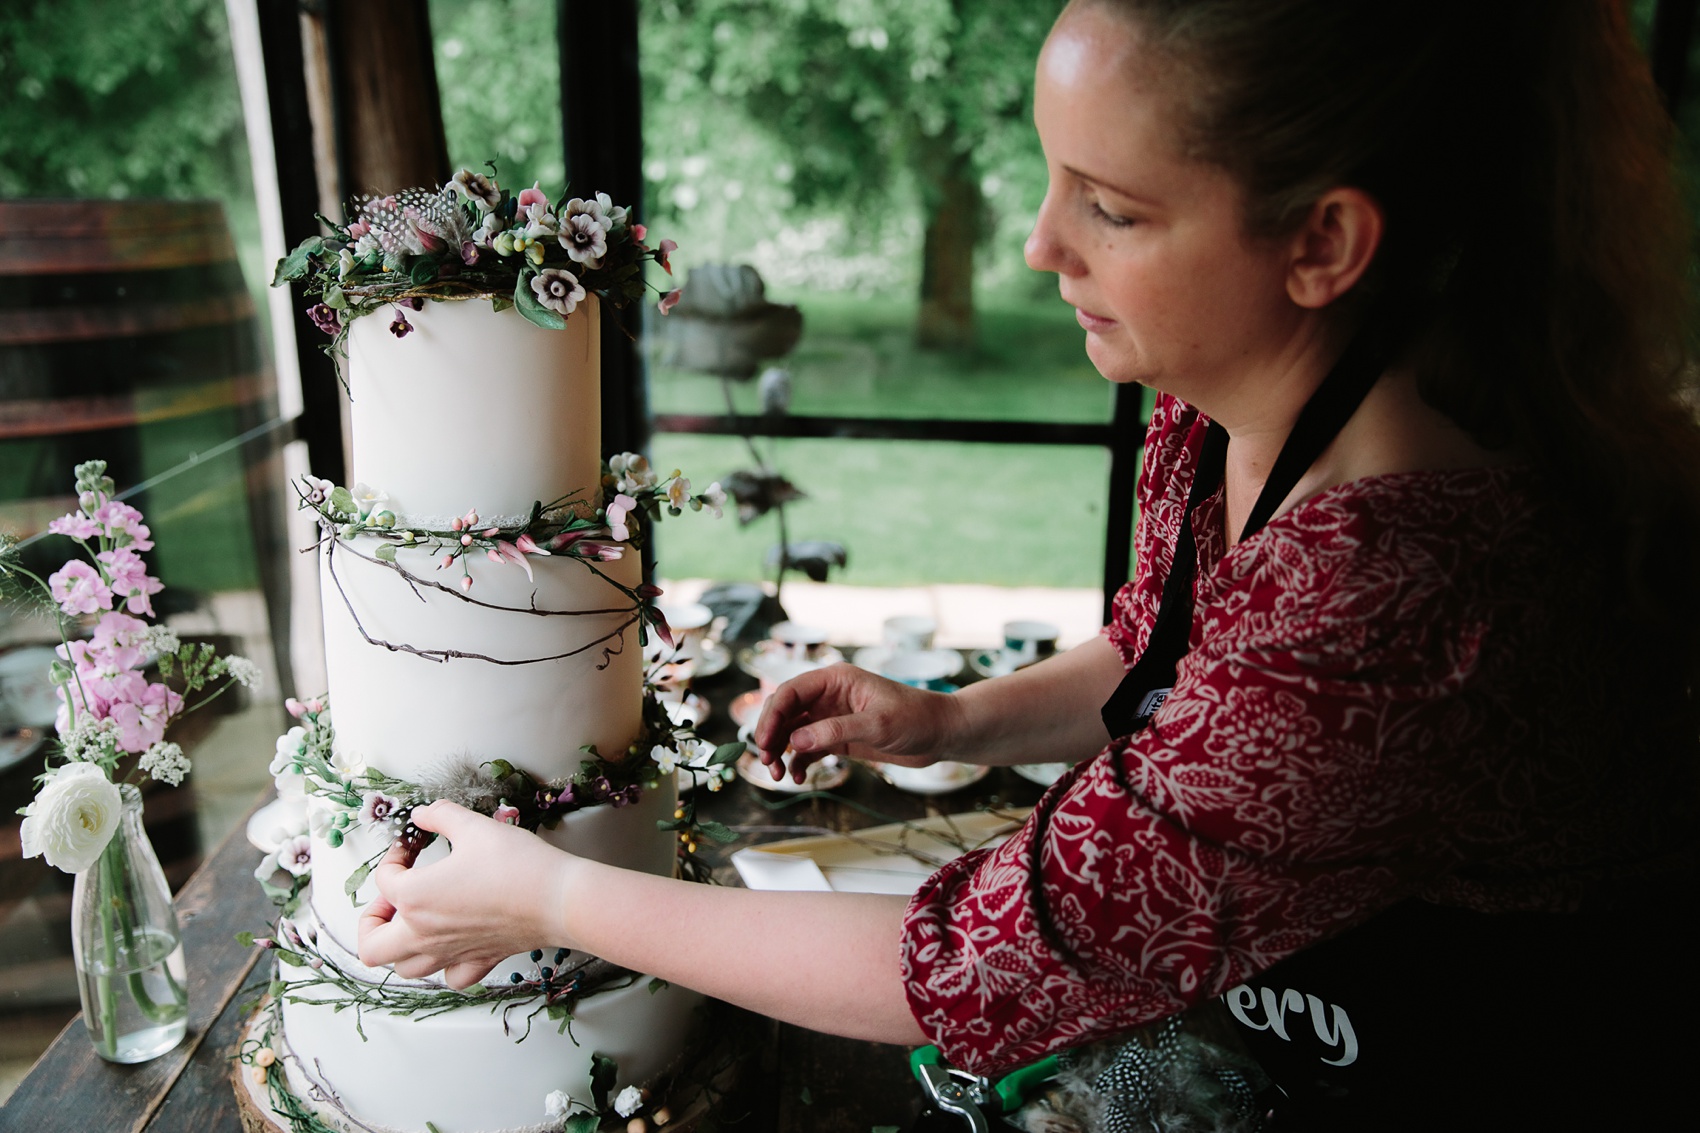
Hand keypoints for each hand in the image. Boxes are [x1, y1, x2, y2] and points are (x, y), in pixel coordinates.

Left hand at [357, 800, 572, 988]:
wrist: (558, 899)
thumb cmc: (518, 864)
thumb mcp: (473, 826)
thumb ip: (440, 816)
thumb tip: (422, 814)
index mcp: (415, 897)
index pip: (384, 880)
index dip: (394, 855)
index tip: (412, 844)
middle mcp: (425, 933)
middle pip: (372, 945)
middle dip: (373, 920)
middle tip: (393, 897)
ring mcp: (450, 953)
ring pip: (404, 968)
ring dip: (400, 946)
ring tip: (414, 921)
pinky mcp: (478, 961)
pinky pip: (449, 977)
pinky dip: (442, 966)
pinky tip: (452, 944)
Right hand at [751, 662, 962, 783]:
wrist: (941, 734)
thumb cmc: (916, 718)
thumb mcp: (877, 724)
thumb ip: (836, 731)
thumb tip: (795, 740)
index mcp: (836, 679)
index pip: (791, 691)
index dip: (772, 715)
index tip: (763, 741)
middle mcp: (829, 695)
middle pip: (785, 711)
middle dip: (771, 734)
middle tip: (767, 761)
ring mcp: (832, 717)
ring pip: (793, 731)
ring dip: (781, 750)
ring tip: (778, 774)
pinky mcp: (839, 737)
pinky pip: (808, 748)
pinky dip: (799, 761)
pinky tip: (798, 777)